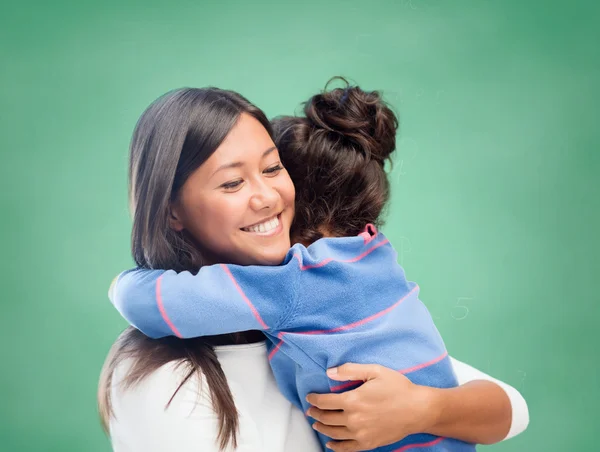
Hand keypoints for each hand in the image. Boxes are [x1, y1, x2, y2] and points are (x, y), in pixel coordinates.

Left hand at [306, 363, 436, 451]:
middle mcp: (354, 419)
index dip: (314, 399)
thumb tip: (330, 372)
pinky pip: (346, 448)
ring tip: (316, 423)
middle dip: (315, 413)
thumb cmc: (398, 388)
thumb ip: (350, 370)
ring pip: (333, 433)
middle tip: (311, 410)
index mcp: (353, 400)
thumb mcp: (375, 371)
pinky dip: (335, 446)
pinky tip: (330, 443)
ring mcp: (361, 433)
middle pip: (326, 418)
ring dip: (322, 427)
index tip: (310, 397)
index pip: (324, 401)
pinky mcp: (368, 443)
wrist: (418, 409)